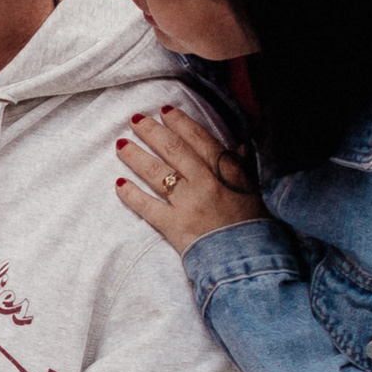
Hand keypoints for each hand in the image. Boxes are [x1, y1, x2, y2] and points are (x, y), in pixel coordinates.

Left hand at [114, 105, 264, 255]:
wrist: (249, 261)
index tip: (165, 110)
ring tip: (121, 144)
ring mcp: (188, 205)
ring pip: (157, 173)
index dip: (181, 123)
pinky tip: (119, 183)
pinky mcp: (174, 227)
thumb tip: (239, 148)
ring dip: (136, 156)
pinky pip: (148, 207)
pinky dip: (131, 194)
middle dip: (152, 132)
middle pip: (174, 151)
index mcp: (226, 173)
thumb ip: (241, 168)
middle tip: (135, 119)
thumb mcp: (252, 192)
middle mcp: (206, 184)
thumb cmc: (253, 227)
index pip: (200, 140)